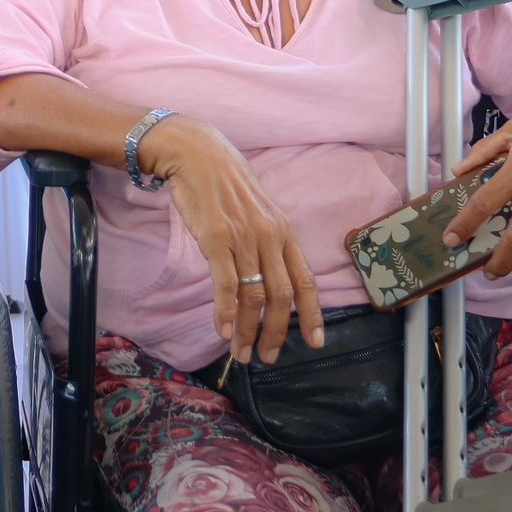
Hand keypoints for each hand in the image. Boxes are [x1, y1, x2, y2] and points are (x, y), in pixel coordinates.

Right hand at [143, 117, 324, 364]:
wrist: (196, 154)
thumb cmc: (224, 184)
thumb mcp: (257, 211)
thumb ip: (266, 241)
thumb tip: (268, 275)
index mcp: (283, 231)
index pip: (306, 280)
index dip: (312, 314)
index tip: (315, 342)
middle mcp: (269, 237)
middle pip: (281, 296)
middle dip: (276, 332)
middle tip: (268, 357)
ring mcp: (243, 238)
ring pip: (253, 295)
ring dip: (247, 330)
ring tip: (240, 352)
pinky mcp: (216, 239)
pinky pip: (226, 283)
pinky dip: (225, 311)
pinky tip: (222, 329)